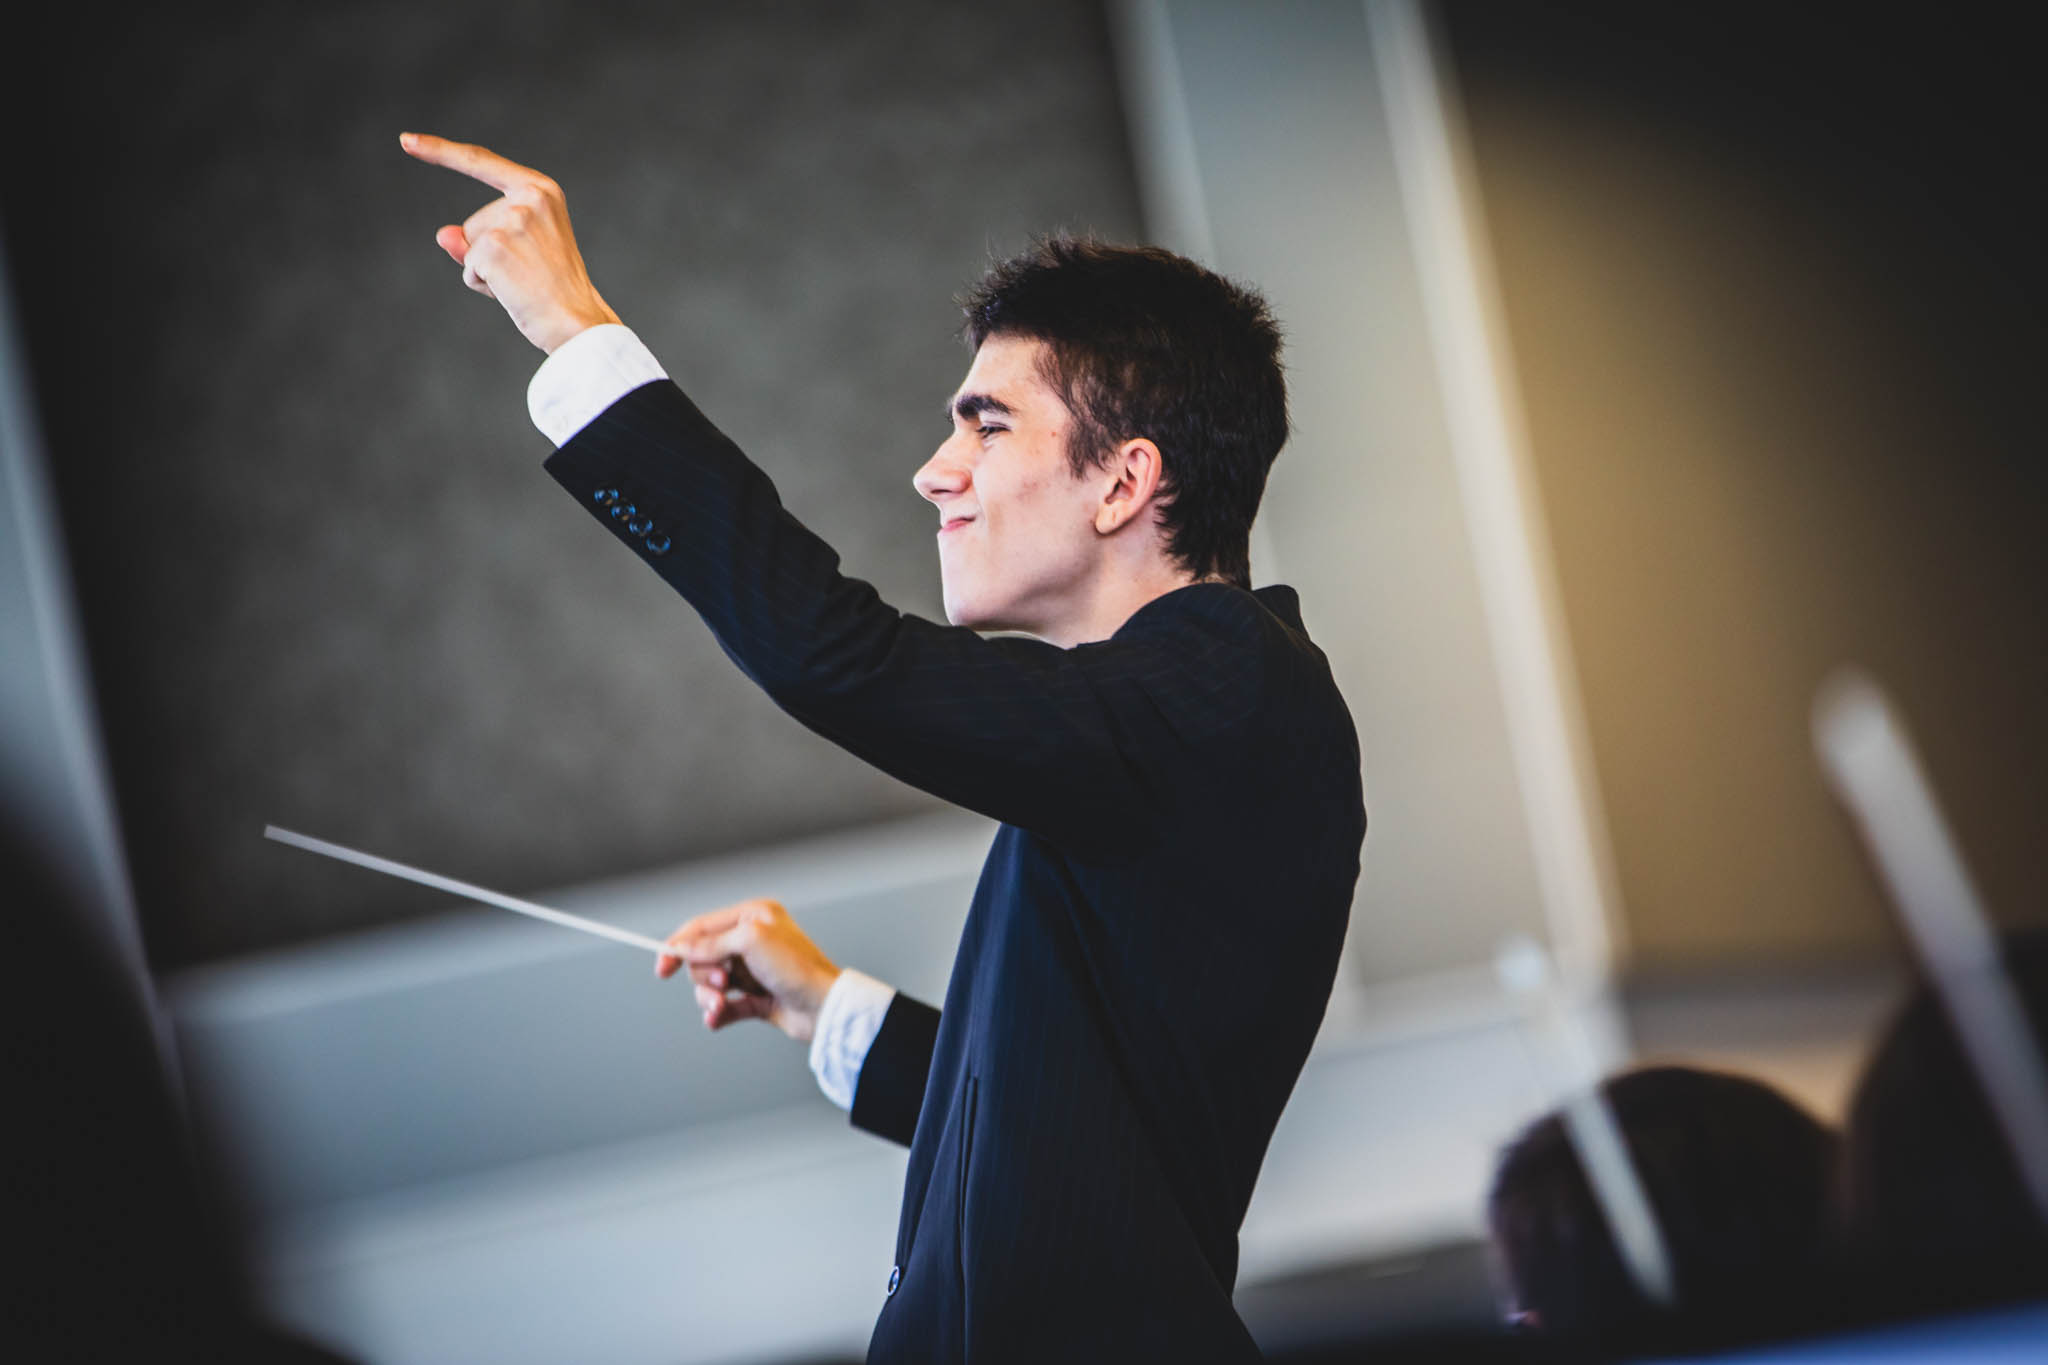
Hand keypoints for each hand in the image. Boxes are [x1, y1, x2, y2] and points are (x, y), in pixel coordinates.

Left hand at [399, 131, 622, 352]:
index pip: (481, 162)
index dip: (440, 151)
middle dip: (490, 253)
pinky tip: (514, 291)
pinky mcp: (494, 245)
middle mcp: (528, 198)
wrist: (579, 322)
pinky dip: (483, 284)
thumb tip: (443, 234)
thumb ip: (478, 238)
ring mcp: (511, 220)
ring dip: (487, 271)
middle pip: (475, 223)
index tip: (406, 141)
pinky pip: (469, 267)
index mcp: (541, 190)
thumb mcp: (522, 253)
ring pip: (470, 246)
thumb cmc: (555, 290)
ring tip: (525, 283)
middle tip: (531, 275)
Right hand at [658, 898, 840, 1043]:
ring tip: (720, 1005)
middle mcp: (753, 941)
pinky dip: (718, 1014)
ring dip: (710, 997)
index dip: (679, 945)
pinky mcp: (756, 999)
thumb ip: (711, 943)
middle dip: (705, 973)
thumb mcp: (749, 942)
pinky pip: (724, 1006)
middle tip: (723, 982)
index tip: (662, 967)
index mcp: (753, 917)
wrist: (825, 1007)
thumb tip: (680, 947)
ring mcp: (754, 971)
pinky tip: (717, 1020)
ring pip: (711, 984)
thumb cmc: (796, 967)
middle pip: (703, 957)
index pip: (703, 926)